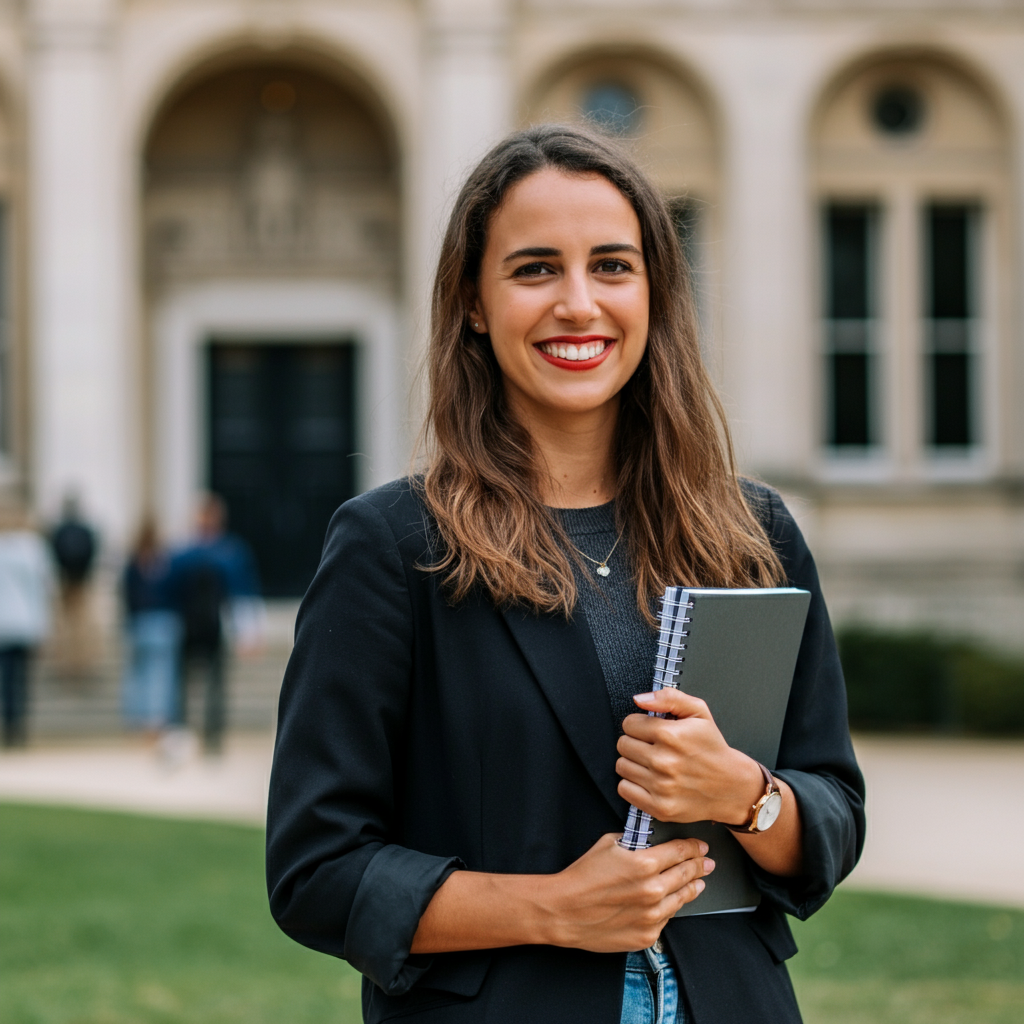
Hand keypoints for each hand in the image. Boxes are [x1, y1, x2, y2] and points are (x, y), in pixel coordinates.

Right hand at [544, 833, 713, 951]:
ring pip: (681, 899)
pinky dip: (669, 908)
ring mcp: (651, 916)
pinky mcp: (646, 936)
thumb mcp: (607, 844)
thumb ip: (633, 842)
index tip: (701, 847)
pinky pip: (666, 919)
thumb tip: (647, 841)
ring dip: (692, 889)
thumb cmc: (582, 876)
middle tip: (707, 864)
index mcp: (644, 864)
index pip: (680, 852)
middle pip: (686, 875)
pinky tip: (671, 903)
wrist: (564, 910)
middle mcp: (652, 891)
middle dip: (699, 867)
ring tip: (698, 884)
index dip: (694, 848)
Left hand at [615, 688, 763, 826]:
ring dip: (634, 763)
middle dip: (635, 742)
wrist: (732, 787)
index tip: (652, 731)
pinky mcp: (659, 807)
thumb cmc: (712, 748)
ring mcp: (661, 786)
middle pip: (622, 745)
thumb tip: (639, 699)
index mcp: (671, 735)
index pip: (629, 724)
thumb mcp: (698, 712)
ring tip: (653, 764)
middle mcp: (664, 761)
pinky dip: (632, 784)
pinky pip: (624, 789)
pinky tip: (649, 780)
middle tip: (653, 747)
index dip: (640, 725)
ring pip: (621, 766)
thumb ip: (668, 698)